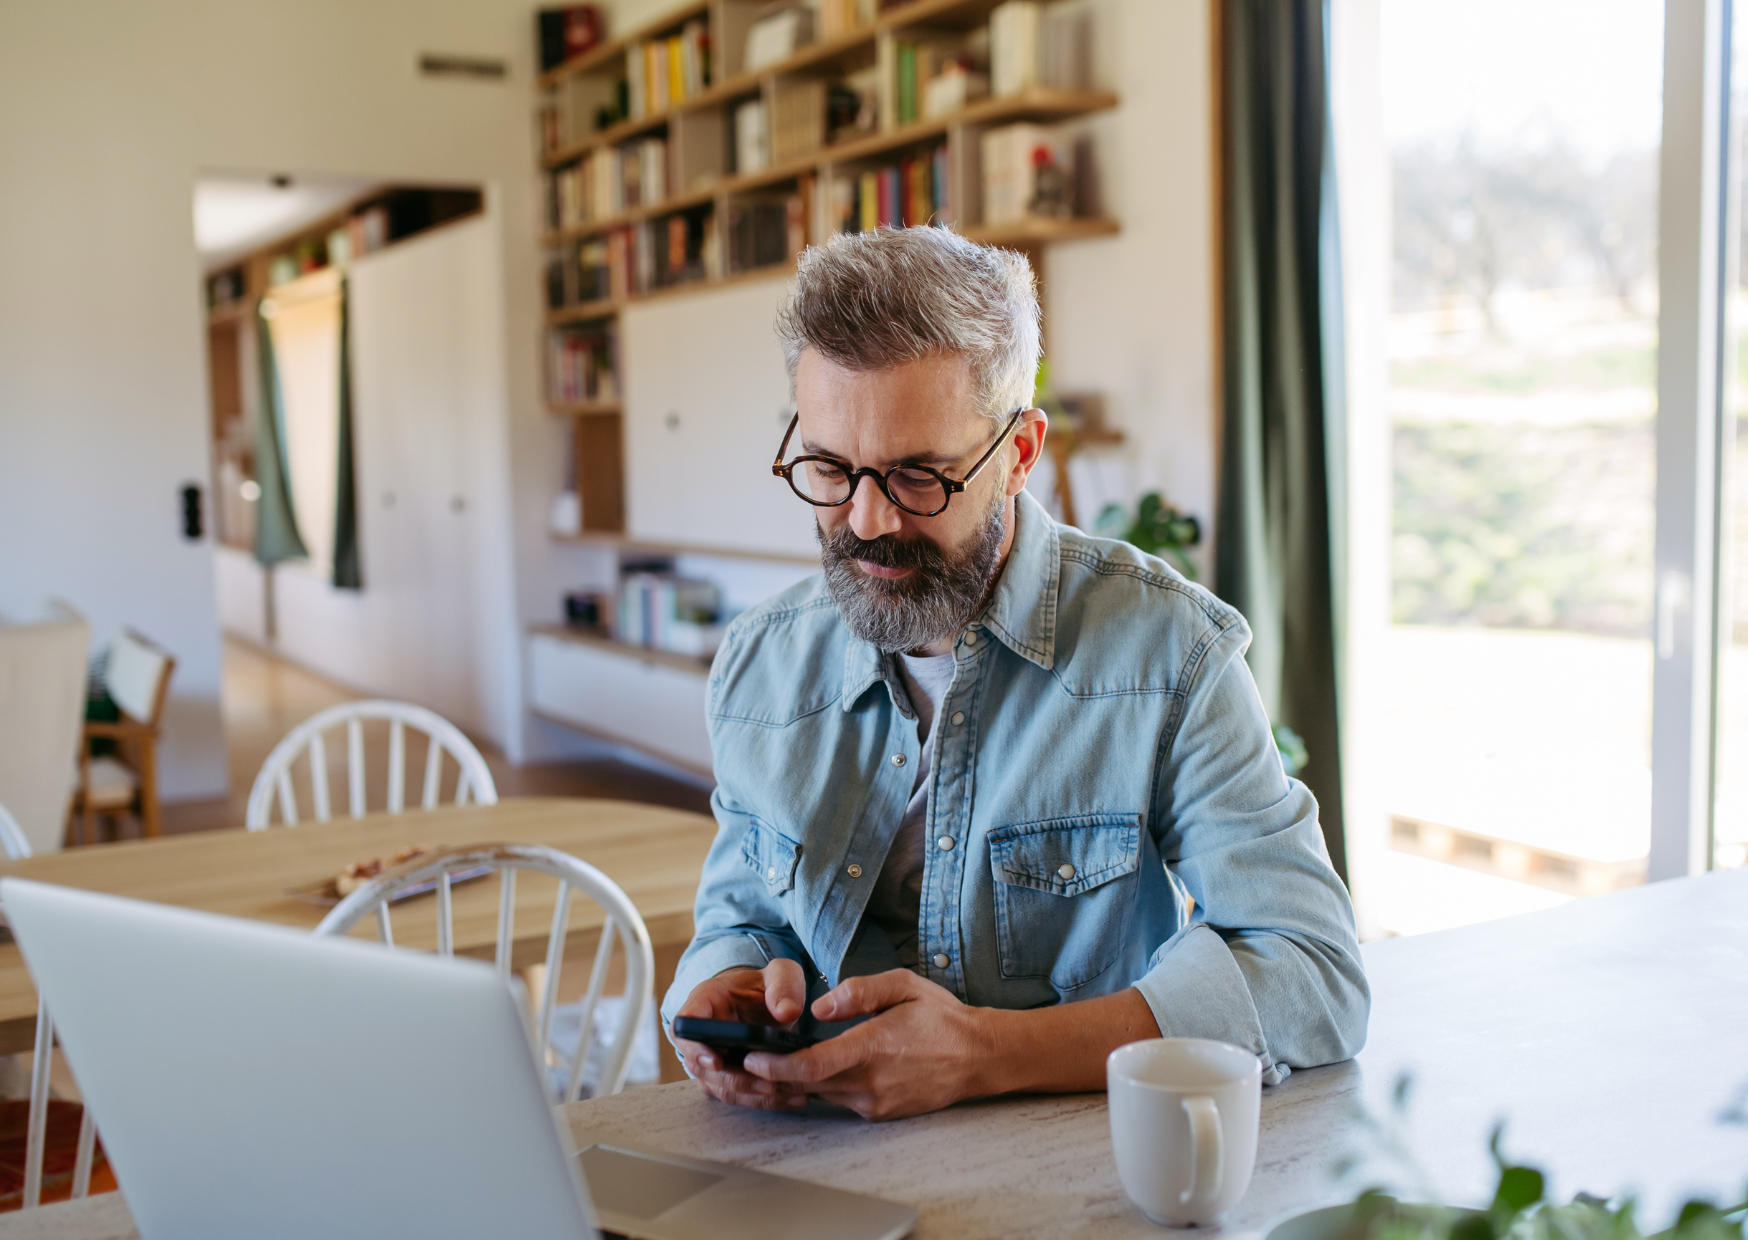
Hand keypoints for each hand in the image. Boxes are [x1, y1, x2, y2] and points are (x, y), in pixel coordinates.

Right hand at [671, 958, 811, 1111]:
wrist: (765, 1000)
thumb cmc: (766, 985)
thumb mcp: (782, 974)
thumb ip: (785, 986)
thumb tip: (786, 1011)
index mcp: (706, 999)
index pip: (685, 1024)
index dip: (695, 1046)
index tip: (717, 1061)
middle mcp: (700, 1031)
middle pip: (700, 1064)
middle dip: (733, 1078)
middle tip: (767, 1084)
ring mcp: (708, 1056)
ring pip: (718, 1085)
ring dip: (748, 1094)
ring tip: (782, 1092)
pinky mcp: (722, 1076)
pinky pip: (735, 1094)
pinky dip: (758, 1099)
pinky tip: (788, 1097)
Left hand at [742, 969, 994, 1120]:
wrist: (978, 1057)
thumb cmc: (940, 1018)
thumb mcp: (903, 985)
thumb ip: (857, 992)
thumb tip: (818, 1008)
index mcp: (872, 1048)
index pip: (811, 1064)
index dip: (774, 1064)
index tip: (750, 1055)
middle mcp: (870, 1083)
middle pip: (806, 1084)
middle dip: (776, 1071)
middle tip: (751, 1054)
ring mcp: (875, 1104)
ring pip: (821, 1093)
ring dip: (800, 1078)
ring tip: (783, 1056)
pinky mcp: (880, 1114)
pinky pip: (841, 1100)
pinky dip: (825, 1086)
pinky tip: (824, 1067)